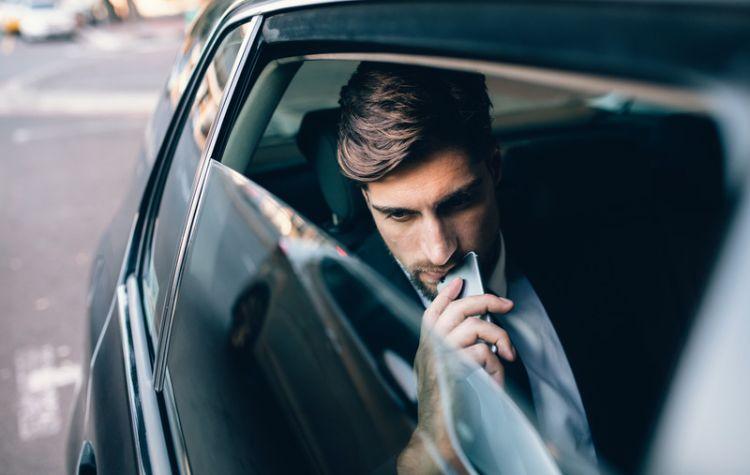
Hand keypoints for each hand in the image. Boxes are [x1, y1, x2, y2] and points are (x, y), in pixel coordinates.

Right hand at [397, 278, 514, 473]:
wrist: (437, 435)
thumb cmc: (448, 407)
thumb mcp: (448, 375)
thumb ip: (456, 355)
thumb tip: (480, 338)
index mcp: (426, 349)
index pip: (432, 312)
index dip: (445, 295)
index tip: (459, 282)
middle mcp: (428, 350)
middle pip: (456, 310)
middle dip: (485, 301)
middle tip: (506, 305)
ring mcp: (438, 358)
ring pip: (474, 327)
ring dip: (498, 338)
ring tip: (506, 356)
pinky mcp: (452, 370)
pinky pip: (481, 353)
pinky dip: (496, 366)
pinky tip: (495, 380)